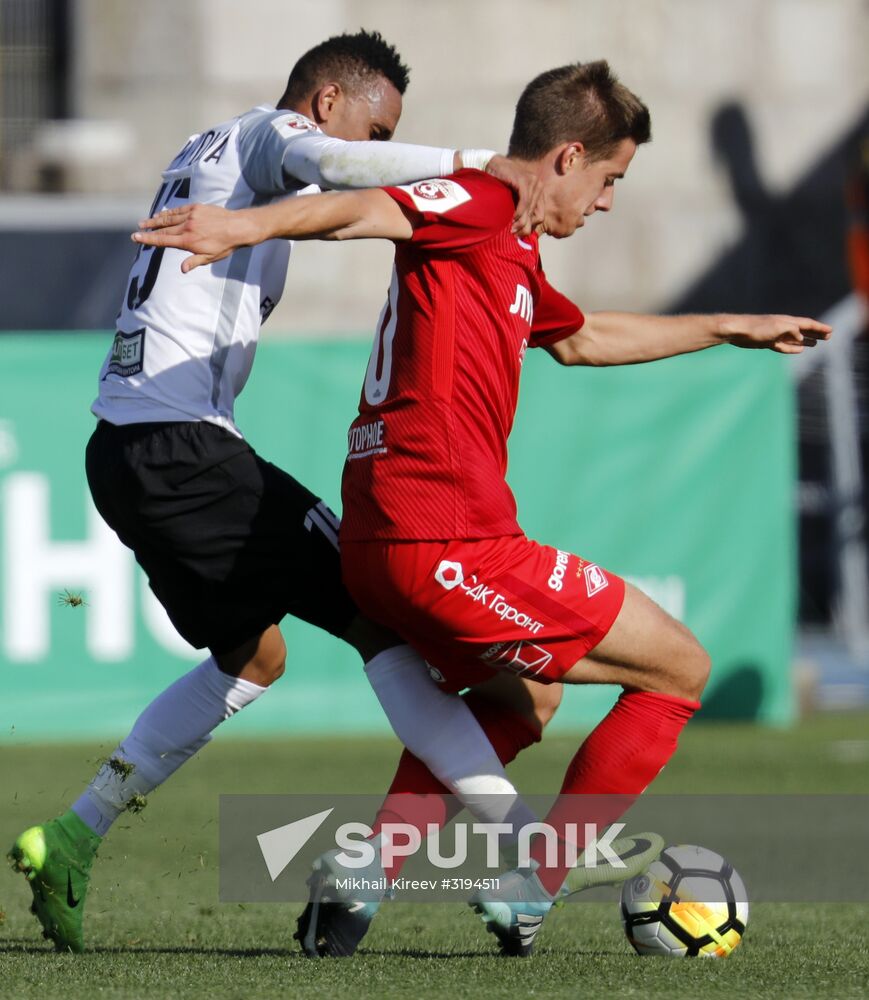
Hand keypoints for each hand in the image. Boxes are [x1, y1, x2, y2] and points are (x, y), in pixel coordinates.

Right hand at [131, 204, 257, 271]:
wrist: (238, 227)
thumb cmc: (225, 245)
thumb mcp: (210, 257)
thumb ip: (194, 261)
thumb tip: (182, 269)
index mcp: (188, 241)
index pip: (164, 240)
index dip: (149, 239)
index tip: (137, 238)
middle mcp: (187, 227)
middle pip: (163, 229)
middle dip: (148, 230)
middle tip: (136, 231)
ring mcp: (191, 215)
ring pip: (169, 218)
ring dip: (155, 221)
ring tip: (144, 222)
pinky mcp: (196, 207)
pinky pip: (178, 210)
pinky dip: (168, 213)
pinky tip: (161, 215)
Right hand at [483, 155, 544, 236]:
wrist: (492, 166)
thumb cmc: (501, 184)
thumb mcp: (514, 199)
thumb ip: (521, 211)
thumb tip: (524, 232)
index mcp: (539, 192)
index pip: (540, 216)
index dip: (530, 227)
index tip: (519, 234)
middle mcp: (539, 186)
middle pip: (537, 215)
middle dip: (525, 227)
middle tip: (514, 234)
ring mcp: (533, 182)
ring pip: (530, 210)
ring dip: (521, 222)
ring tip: (511, 229)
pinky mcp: (524, 180)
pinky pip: (524, 202)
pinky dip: (519, 212)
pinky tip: (512, 218)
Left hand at [720, 314, 832, 353]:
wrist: (737, 331)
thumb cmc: (757, 327)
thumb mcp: (778, 327)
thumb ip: (792, 331)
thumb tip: (802, 340)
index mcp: (787, 321)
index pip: (807, 324)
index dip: (819, 328)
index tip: (831, 331)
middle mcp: (783, 327)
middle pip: (804, 330)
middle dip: (816, 333)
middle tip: (828, 337)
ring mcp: (776, 335)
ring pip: (796, 339)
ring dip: (807, 340)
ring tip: (816, 343)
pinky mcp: (767, 343)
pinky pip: (785, 346)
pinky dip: (794, 348)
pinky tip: (800, 349)